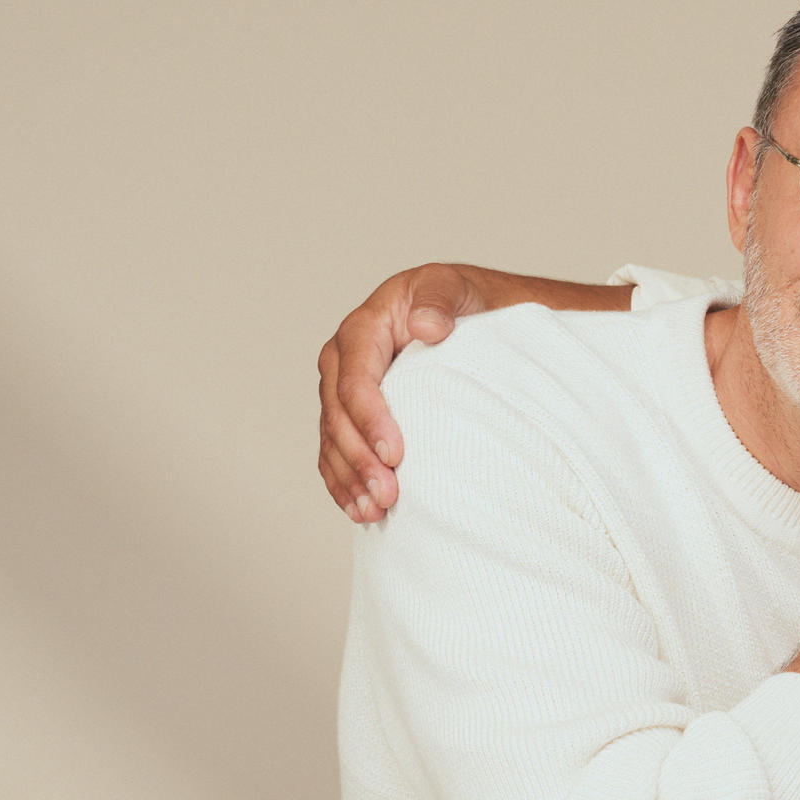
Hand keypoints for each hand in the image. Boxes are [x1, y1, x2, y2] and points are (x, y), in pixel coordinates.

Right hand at [316, 263, 488, 520]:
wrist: (467, 314)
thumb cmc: (460, 300)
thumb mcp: (452, 287)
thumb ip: (438, 300)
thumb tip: (427, 325)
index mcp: (362, 330)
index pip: (357, 381)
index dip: (371, 420)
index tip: (397, 454)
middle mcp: (343, 362)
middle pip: (339, 417)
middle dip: (360, 460)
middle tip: (388, 496)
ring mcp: (343, 391)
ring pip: (333, 441)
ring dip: (350, 480)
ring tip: (373, 512)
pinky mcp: (352, 416)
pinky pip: (336, 452)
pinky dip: (345, 482)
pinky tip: (359, 509)